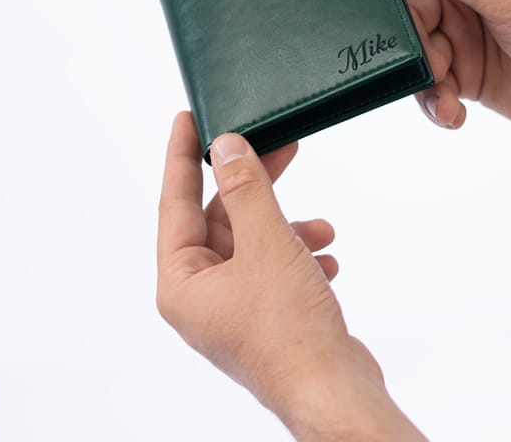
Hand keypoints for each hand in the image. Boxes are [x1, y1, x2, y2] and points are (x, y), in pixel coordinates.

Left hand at [156, 111, 426, 439]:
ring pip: (255, 241)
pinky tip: (327, 258)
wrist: (335, 392)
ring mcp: (234, 306)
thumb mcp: (267, 243)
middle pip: (221, 218)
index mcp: (182, 283)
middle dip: (256, 185)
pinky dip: (300, 253)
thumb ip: (246, 189)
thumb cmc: (291, 331)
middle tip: (278, 144)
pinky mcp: (266, 313)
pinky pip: (276, 265)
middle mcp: (202, 295)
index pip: (175, 203)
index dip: (183, 156)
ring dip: (288, 226)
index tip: (189, 118)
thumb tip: (227, 146)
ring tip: (320, 228)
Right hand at [379, 0, 510, 135]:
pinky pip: (430, 86)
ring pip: (415, 55)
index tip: (362, 2)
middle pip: (406, 16)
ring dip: (425, 82)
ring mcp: (460, 37)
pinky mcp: (463, 74)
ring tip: (449, 101)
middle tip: (435, 66)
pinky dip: (436, 102)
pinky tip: (454, 115)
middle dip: (412, 45)